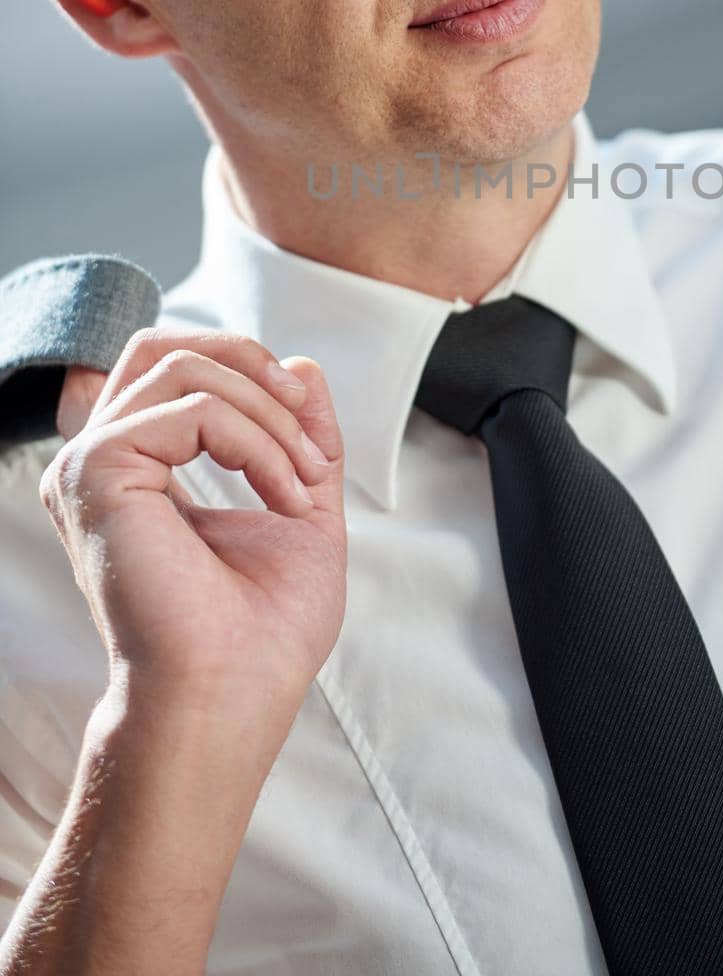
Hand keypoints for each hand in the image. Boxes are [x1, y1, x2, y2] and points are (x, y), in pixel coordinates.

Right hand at [41, 331, 346, 715]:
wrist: (236, 694)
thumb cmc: (263, 628)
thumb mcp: (300, 502)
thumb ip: (298, 431)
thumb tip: (304, 364)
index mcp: (137, 469)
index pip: (174, 365)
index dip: (249, 372)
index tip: (313, 445)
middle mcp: (101, 462)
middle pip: (167, 346)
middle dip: (252, 367)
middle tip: (308, 431)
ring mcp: (91, 466)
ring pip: (187, 369)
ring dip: (269, 416)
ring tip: (305, 480)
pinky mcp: (97, 474)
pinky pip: (193, 411)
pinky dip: (257, 443)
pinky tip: (284, 497)